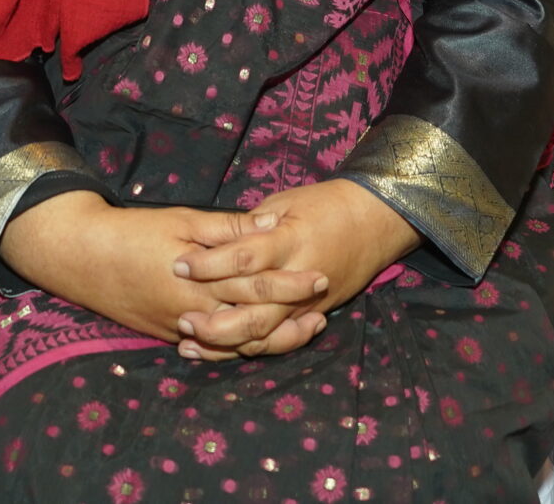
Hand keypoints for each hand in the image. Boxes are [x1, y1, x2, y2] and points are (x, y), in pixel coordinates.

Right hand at [0, 192, 327, 356]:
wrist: (83, 257)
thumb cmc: (135, 231)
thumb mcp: (184, 220)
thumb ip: (230, 228)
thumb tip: (273, 224)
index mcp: (201, 280)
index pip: (257, 285)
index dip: (291, 282)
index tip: (320, 275)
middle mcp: (194, 311)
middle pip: (253, 320)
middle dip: (291, 315)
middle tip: (323, 305)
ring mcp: (182, 329)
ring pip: (236, 344)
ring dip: (272, 339)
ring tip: (302, 329)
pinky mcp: (170, 335)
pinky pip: (212, 349)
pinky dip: (238, 348)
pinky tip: (258, 342)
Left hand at [173, 180, 417, 355]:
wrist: (374, 222)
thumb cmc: (324, 204)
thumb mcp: (284, 202)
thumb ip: (249, 226)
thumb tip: (214, 243)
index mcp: (289, 241)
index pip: (244, 258)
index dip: (209, 264)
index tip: (178, 265)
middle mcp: (298, 279)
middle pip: (253, 310)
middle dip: (214, 319)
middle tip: (181, 318)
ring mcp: (306, 304)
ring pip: (264, 335)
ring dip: (225, 343)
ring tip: (190, 342)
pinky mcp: (311, 316)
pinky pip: (277, 340)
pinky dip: (249, 349)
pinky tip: (220, 351)